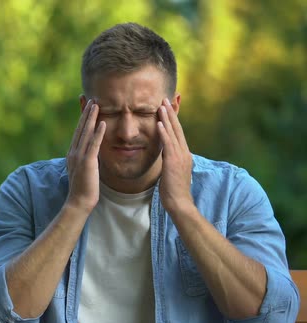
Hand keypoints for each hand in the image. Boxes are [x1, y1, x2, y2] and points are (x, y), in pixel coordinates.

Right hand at [65, 99, 105, 213]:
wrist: (78, 203)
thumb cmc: (83, 189)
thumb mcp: (84, 170)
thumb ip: (87, 159)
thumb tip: (93, 153)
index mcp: (72, 153)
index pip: (78, 132)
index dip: (82, 118)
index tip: (87, 107)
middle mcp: (73, 152)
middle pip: (80, 128)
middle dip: (86, 113)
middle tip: (91, 99)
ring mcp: (79, 156)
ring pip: (85, 132)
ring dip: (91, 118)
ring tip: (96, 104)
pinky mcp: (87, 162)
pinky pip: (93, 144)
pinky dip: (98, 132)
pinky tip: (103, 122)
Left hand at [157, 98, 193, 213]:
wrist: (179, 203)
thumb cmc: (173, 191)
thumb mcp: (173, 173)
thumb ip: (171, 162)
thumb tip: (167, 157)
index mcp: (184, 155)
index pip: (178, 133)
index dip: (173, 120)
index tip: (168, 108)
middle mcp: (184, 153)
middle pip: (177, 129)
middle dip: (171, 113)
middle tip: (165, 99)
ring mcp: (180, 157)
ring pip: (173, 133)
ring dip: (167, 118)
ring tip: (161, 105)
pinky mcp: (173, 162)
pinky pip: (168, 144)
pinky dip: (163, 132)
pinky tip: (158, 123)